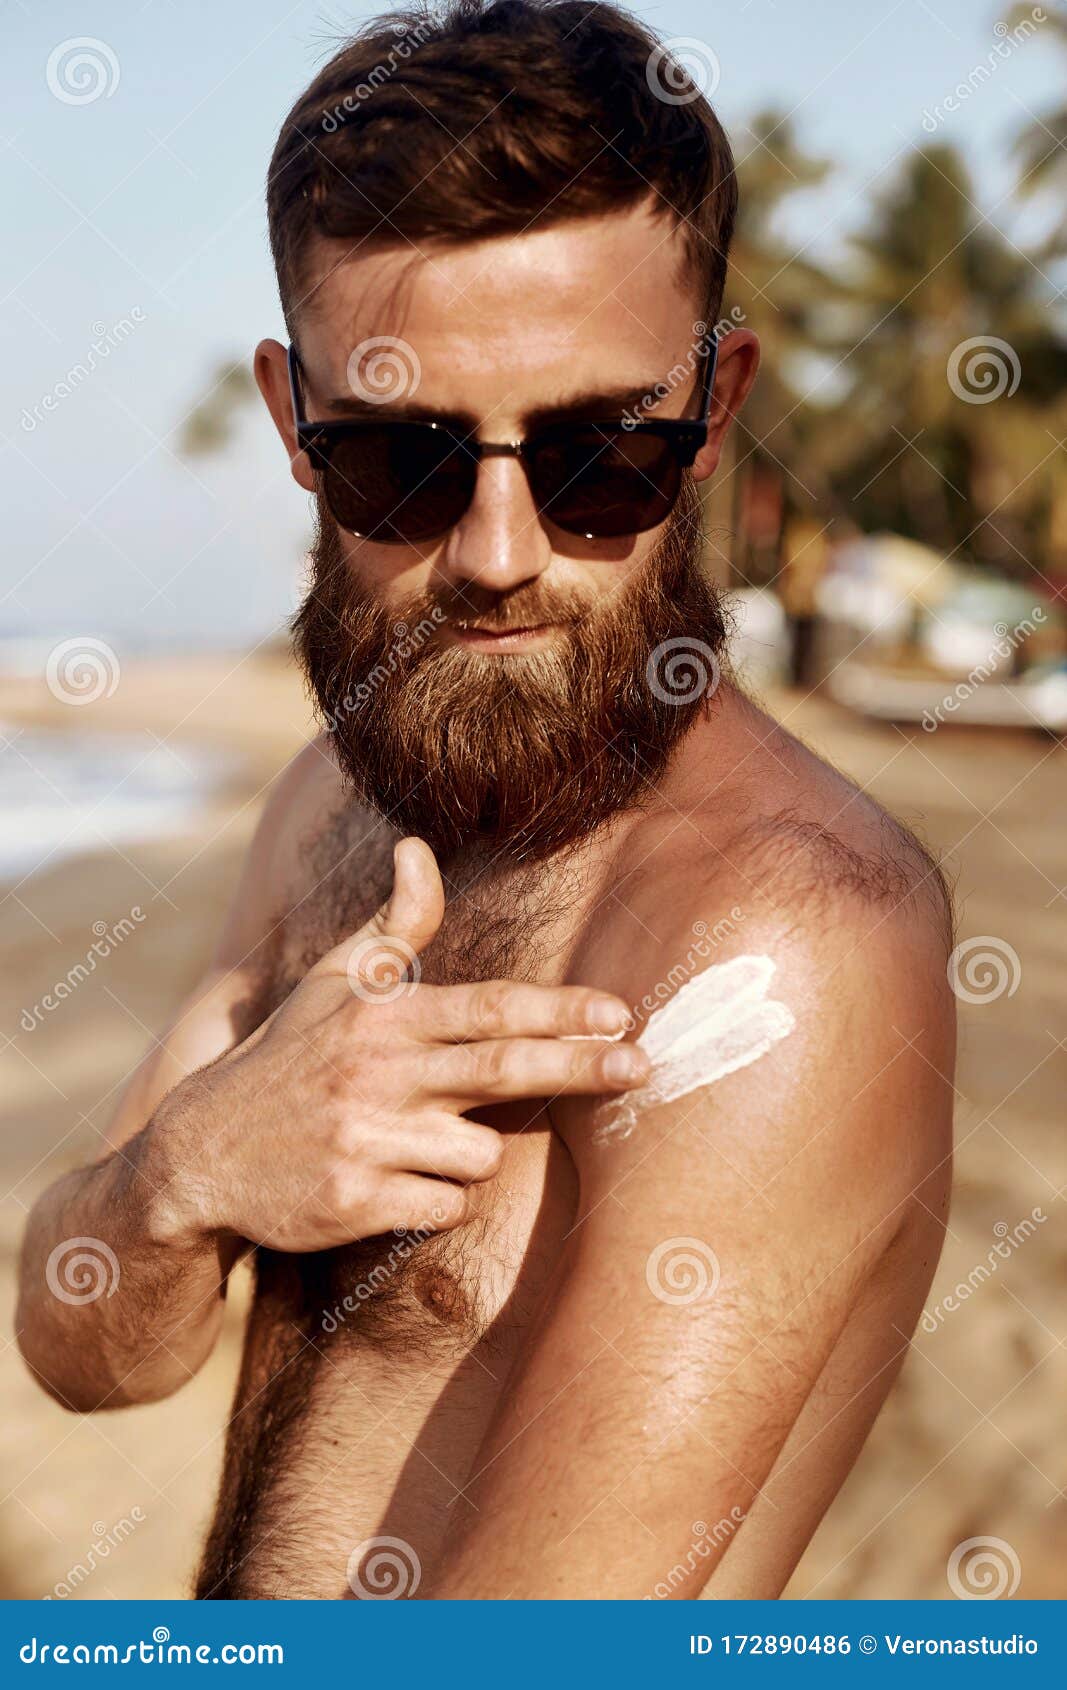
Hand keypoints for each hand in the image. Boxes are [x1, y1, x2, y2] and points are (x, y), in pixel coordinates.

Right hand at [145, 838, 646, 1251]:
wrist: (201, 1155)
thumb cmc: (288, 1059)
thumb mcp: (332, 983)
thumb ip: (392, 925)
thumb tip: (417, 847)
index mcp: (382, 1016)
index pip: (489, 1007)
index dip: (561, 1010)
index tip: (623, 1013)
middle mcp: (377, 1072)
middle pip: (504, 1068)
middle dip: (582, 1066)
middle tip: (644, 1066)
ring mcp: (365, 1140)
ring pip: (480, 1153)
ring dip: (469, 1153)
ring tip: (414, 1143)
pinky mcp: (355, 1203)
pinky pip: (445, 1209)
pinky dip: (437, 1202)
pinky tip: (395, 1185)